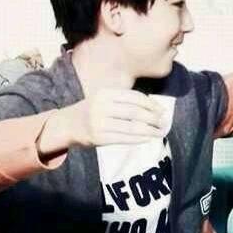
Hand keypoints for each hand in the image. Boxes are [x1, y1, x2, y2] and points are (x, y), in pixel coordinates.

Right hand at [38, 89, 166, 154]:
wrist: (68, 124)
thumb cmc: (94, 109)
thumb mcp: (106, 98)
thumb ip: (125, 100)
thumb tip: (154, 108)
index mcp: (106, 93)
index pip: (134, 97)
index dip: (151, 104)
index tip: (162, 110)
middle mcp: (101, 106)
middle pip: (134, 112)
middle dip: (152, 118)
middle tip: (164, 122)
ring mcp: (99, 123)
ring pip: (131, 127)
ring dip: (149, 131)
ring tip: (160, 132)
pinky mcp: (98, 138)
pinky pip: (123, 138)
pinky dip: (138, 139)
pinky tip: (147, 138)